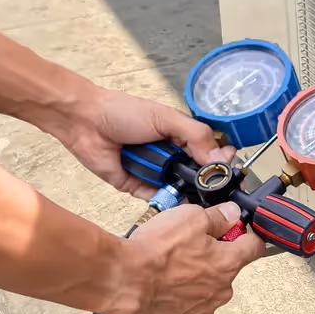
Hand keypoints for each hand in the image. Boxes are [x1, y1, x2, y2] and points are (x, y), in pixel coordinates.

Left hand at [60, 86, 236, 199]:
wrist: (85, 122)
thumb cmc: (122, 112)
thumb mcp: (166, 118)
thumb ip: (196, 135)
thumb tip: (219, 156)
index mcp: (182, 136)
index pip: (210, 152)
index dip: (219, 162)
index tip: (228, 170)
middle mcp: (171, 155)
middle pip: (197, 174)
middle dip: (204, 181)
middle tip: (213, 187)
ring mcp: (155, 172)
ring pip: (179, 188)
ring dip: (185, 191)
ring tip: (193, 194)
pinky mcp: (137, 186)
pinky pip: (157, 198)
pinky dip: (166, 201)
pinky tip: (175, 202)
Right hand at [111, 202, 264, 313]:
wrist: (121, 281)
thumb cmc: (154, 252)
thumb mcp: (190, 218)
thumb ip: (217, 217)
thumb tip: (232, 214)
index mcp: (228, 263)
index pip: (254, 248)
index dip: (245, 238)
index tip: (236, 235)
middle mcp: (220, 292)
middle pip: (225, 272)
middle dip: (210, 262)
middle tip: (185, 252)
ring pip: (205, 295)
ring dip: (192, 285)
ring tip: (167, 274)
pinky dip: (176, 307)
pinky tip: (161, 295)